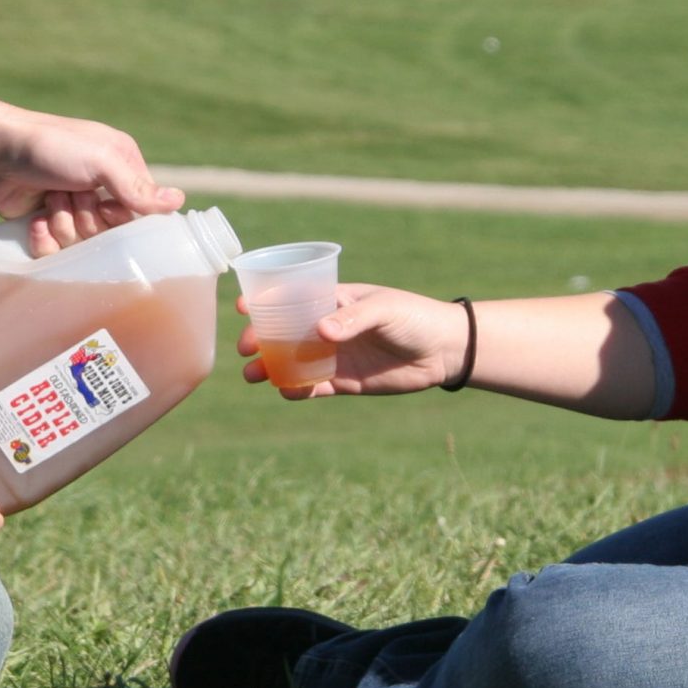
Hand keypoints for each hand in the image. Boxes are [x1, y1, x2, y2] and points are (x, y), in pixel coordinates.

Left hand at [0, 94, 183, 254]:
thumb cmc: (52, 147)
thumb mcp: (100, 160)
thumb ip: (137, 187)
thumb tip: (179, 202)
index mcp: (120, 168)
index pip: (138, 213)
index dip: (119, 218)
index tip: (103, 205)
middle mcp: (98, 190)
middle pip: (107, 233)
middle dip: (85, 218)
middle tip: (68, 195)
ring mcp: (70, 209)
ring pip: (79, 243)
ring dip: (61, 224)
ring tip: (48, 200)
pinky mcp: (43, 225)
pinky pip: (54, 252)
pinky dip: (43, 238)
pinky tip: (35, 220)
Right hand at [241, 283, 469, 399]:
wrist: (444, 351)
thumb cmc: (415, 317)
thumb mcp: (385, 309)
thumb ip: (353, 318)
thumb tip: (320, 332)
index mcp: (334, 300)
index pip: (292, 296)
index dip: (265, 299)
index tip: (243, 306)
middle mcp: (328, 327)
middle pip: (283, 332)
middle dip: (260, 338)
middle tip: (246, 347)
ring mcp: (334, 355)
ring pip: (292, 361)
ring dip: (270, 367)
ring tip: (252, 375)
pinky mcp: (344, 381)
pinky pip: (312, 386)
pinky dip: (296, 390)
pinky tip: (286, 391)